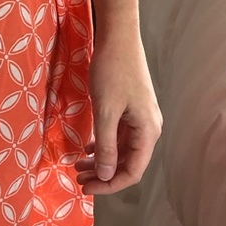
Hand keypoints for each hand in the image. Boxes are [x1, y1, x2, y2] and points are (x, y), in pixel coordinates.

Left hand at [75, 27, 161, 194]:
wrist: (118, 37)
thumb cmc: (112, 72)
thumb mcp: (105, 111)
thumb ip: (106, 144)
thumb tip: (106, 176)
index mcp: (148, 132)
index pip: (132, 171)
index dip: (109, 185)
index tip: (85, 188)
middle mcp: (148, 128)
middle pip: (127, 162)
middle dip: (103, 174)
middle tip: (77, 178)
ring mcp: (140, 117)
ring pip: (122, 149)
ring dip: (102, 159)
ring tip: (79, 165)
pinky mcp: (131, 107)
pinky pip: (119, 134)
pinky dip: (104, 143)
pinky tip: (88, 146)